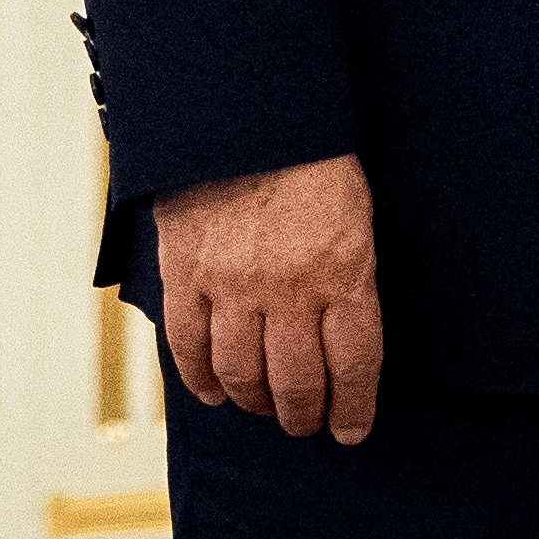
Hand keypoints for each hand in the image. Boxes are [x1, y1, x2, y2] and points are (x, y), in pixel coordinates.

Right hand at [153, 152, 382, 440]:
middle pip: (296, 383)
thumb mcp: (354, 216)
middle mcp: (289, 288)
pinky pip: (188, 345)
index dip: (352, 409)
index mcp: (343, 271)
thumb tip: (342, 344)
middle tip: (303, 424)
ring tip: (261, 407)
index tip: (350, 430)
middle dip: (302, 416)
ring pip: (241, 374)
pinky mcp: (185, 272)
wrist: (242, 108)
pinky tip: (213, 391)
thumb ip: (349, 280)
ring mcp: (231, 283)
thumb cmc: (310, 158)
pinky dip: (199, 378)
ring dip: (254, 402)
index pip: (353, 366)